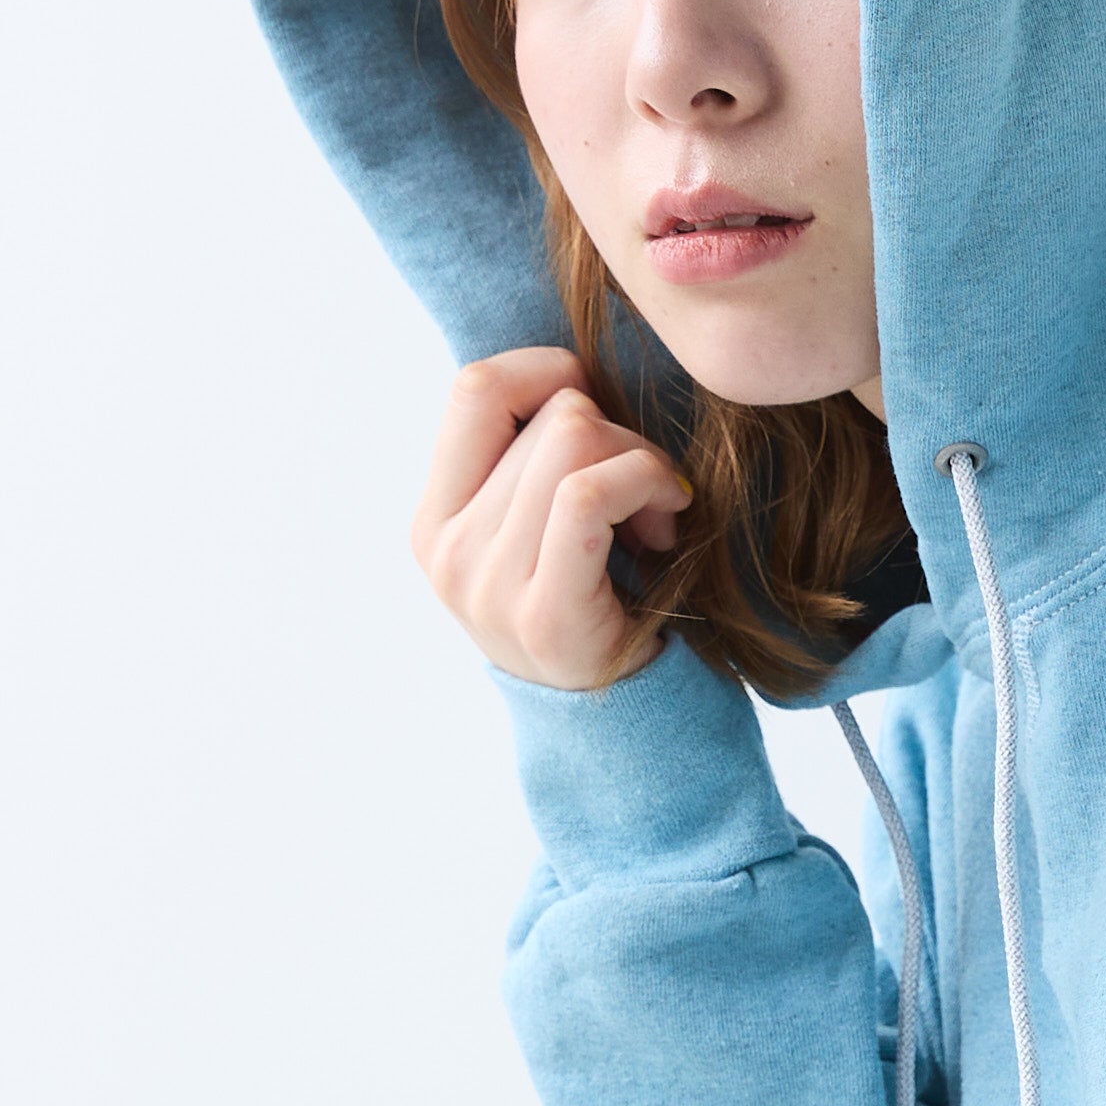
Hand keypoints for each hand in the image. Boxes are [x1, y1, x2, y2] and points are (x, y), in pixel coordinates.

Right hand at [409, 348, 691, 691]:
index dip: (549, 374)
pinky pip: (585, 493)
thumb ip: (531, 462)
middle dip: (621, 437)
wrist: (627, 731)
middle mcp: (447, 551)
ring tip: (657, 521)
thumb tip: (572, 376)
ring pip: (574, 439)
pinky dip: (644, 483)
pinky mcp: (542, 614)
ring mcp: (487, 585)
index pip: (475, 387)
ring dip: (642, 465)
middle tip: (646, 498)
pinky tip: (671, 520)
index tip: (601, 421)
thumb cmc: (600, 613)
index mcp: (434, 521)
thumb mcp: (541, 532)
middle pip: (549, 413)